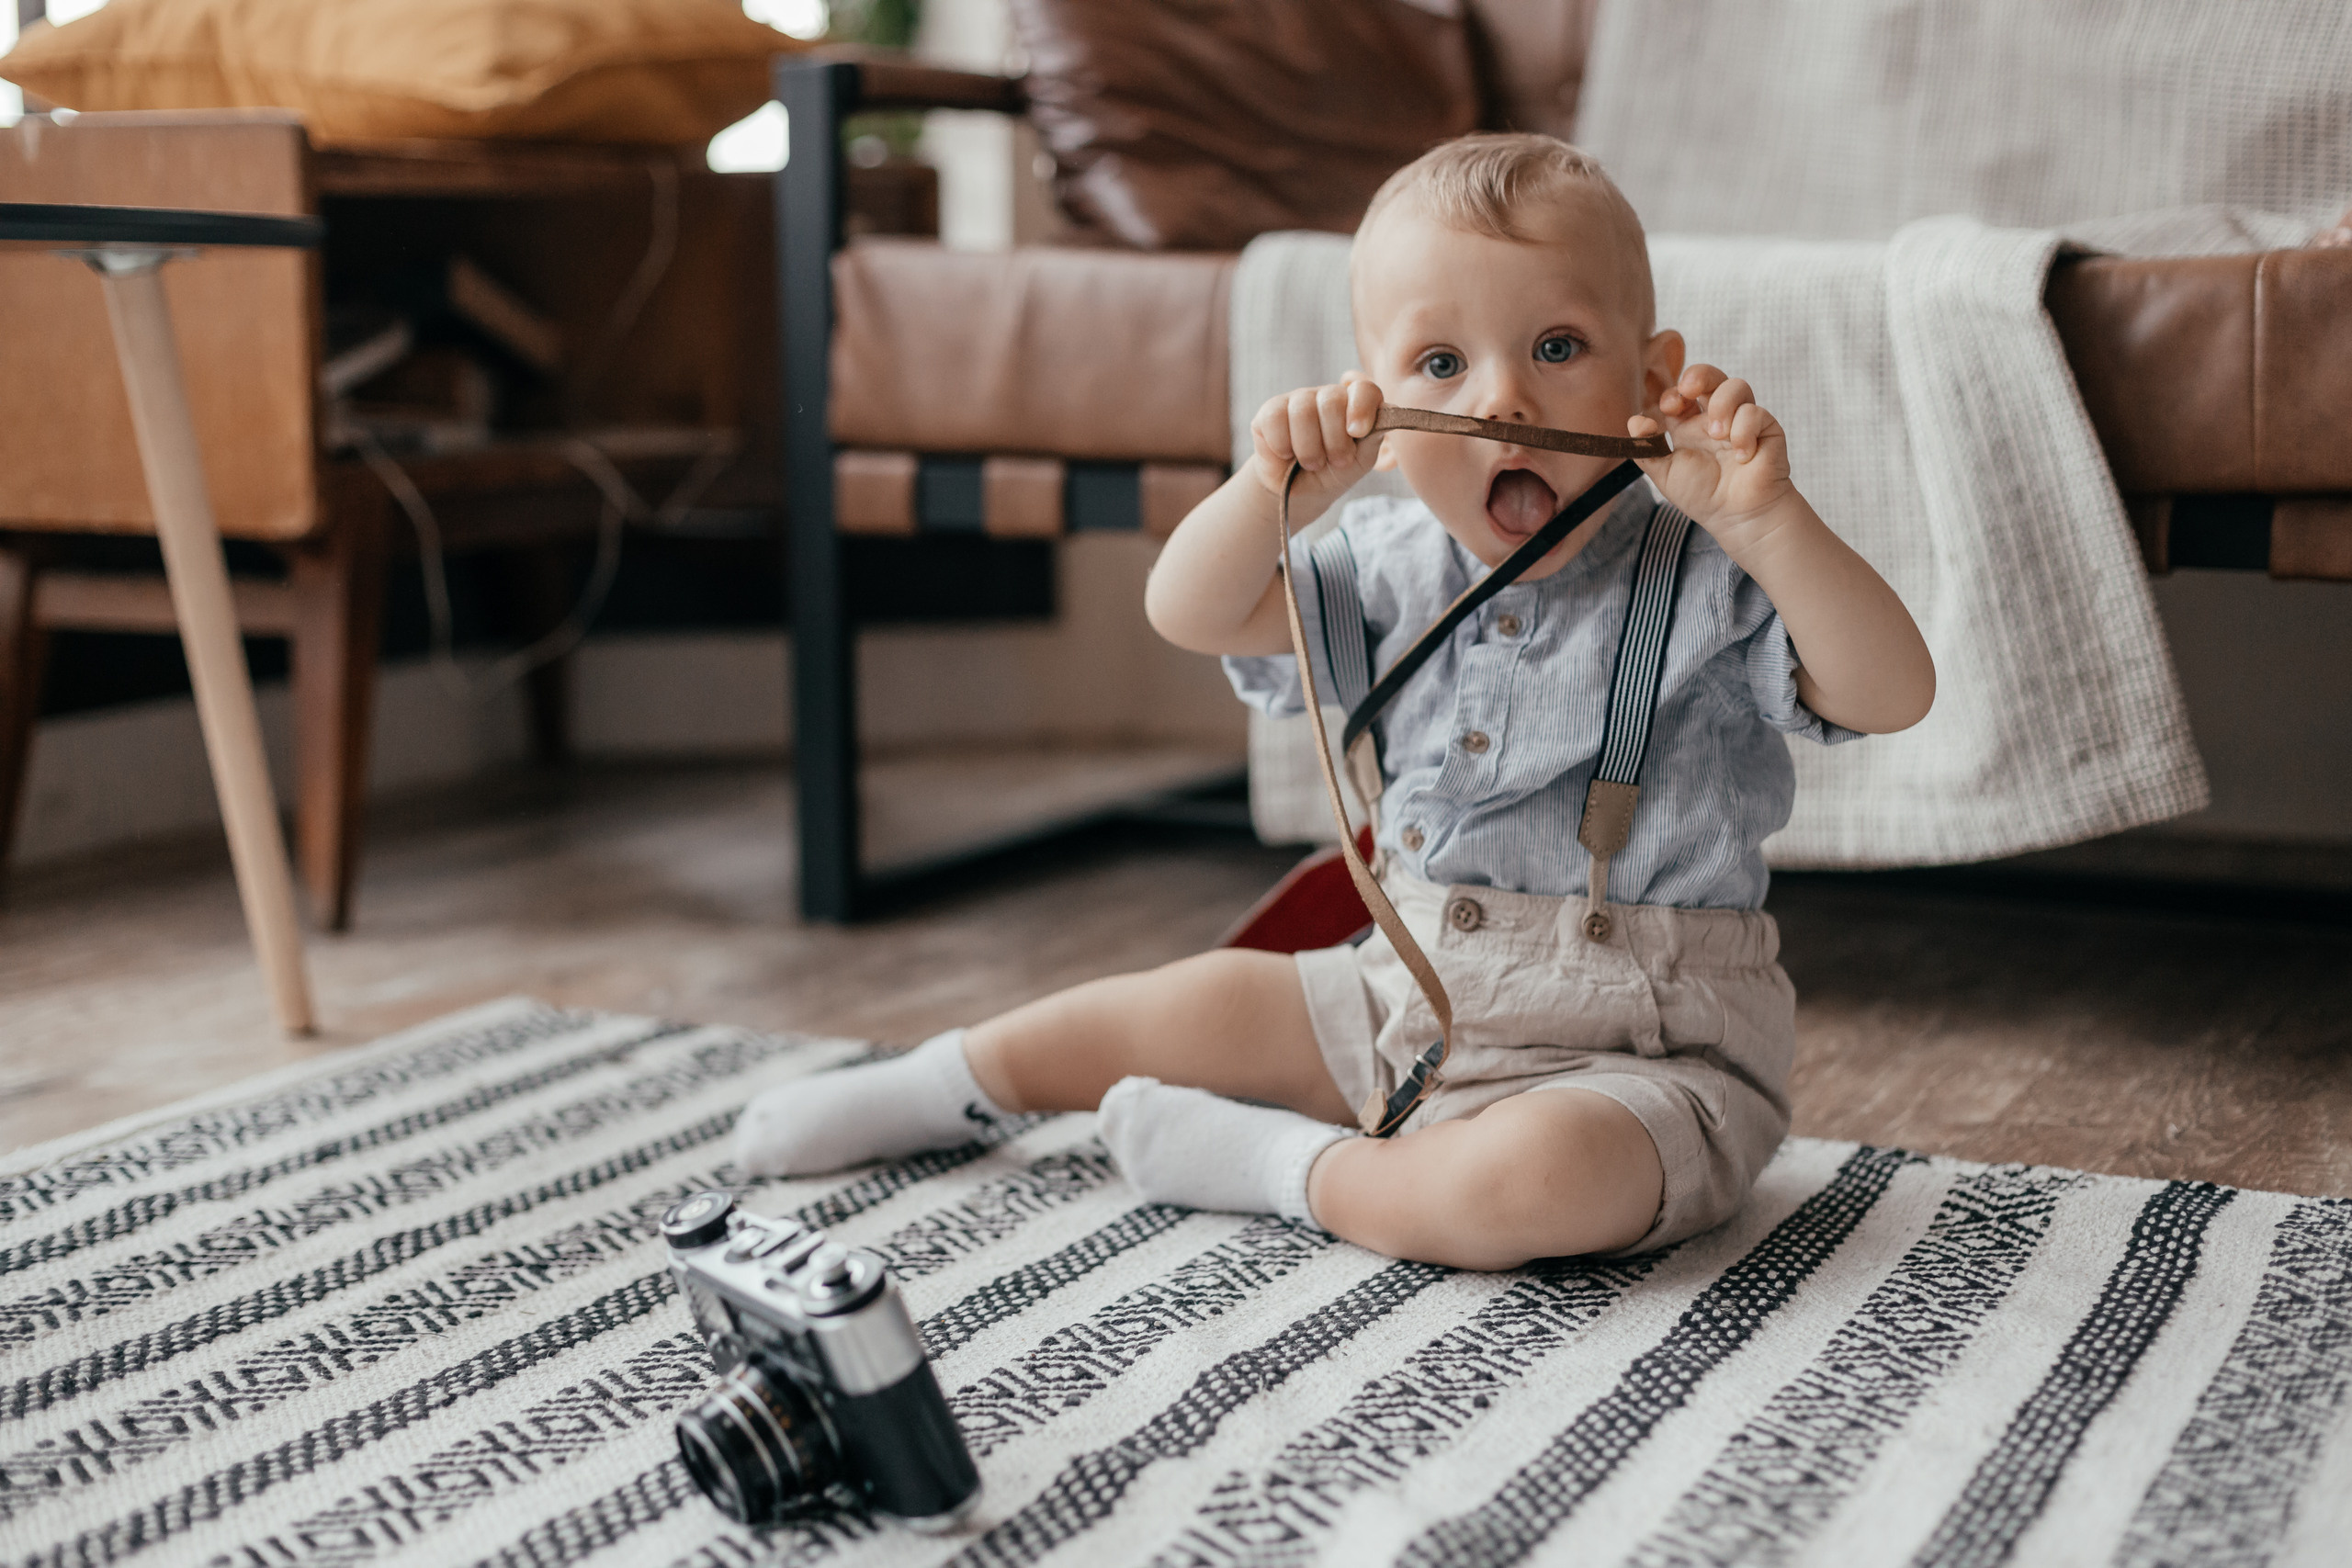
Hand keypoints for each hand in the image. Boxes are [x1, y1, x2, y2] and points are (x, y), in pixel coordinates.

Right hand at [1249, 372, 1384, 522]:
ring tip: (1312, 463)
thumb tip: (1385, 413)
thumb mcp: (1360, 461)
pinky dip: (1282, 445)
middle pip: (1332, 400)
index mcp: (1354, 404)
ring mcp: (1298, 400)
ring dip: (1309, 448)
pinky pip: (1275, 418)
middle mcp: (1327, 397)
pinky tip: (1286, 454)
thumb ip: (1374, 437)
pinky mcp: (1270, 412)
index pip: (1364, 389)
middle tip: (1334, 461)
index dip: (1361, 408)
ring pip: (1303, 410)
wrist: (1300, 493)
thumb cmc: (1334, 473)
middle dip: (1334, 440)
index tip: (1357, 433)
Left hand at [1629, 365, 1794, 538]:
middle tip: (1689, 389)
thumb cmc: (1702, 495)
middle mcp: (1716, 418)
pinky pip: (1755, 412)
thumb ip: (1646, 449)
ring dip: (1723, 405)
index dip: (1673, 393)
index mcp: (1690, 425)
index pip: (1681, 394)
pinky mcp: (1766, 429)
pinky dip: (1745, 431)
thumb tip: (1634, 421)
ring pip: (1736, 386)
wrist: (1737, 516)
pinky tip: (1742, 456)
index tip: (1668, 408)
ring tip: (1718, 435)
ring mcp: (1742, 421)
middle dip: (1700, 374)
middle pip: (1711, 377)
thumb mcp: (1665, 473)